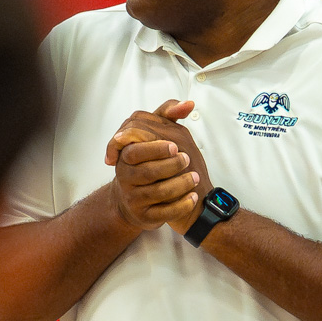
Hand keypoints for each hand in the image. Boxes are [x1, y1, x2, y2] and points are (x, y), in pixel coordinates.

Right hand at [104, 100, 211, 232]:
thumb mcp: (155, 137)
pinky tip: (193, 198)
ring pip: (157, 193)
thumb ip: (167, 117)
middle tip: (188, 160)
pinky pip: (163, 213)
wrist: (141, 200)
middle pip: (147, 171)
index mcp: (126, 157)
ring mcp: (134, 198)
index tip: (175, 146)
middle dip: (170, 165)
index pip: (135, 150)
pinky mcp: (144, 216)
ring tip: (195, 179)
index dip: (155, 148)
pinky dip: (180, 206)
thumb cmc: (149, 164)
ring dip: (179, 185)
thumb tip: (188, 104)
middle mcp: (126, 178)